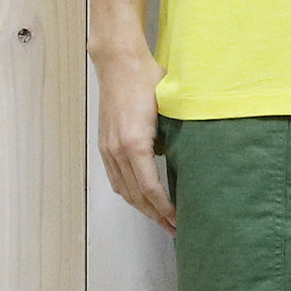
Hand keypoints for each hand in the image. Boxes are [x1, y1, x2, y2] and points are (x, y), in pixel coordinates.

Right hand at [90, 45, 176, 235]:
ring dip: (141, 207)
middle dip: (155, 214)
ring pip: (123, 189)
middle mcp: (118, 150)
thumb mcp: (169, 103)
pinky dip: (128, 192)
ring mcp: (108, 148)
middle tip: (173, 228)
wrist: (119, 62)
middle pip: (136, 195)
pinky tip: (140, 197)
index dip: (164, 207)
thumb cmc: (147, 78)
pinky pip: (115, 177)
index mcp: (135, 142)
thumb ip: (175, 131)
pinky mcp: (104, 143)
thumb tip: (185, 152)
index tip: (177, 219)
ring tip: (159, 217)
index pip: (150, 187)